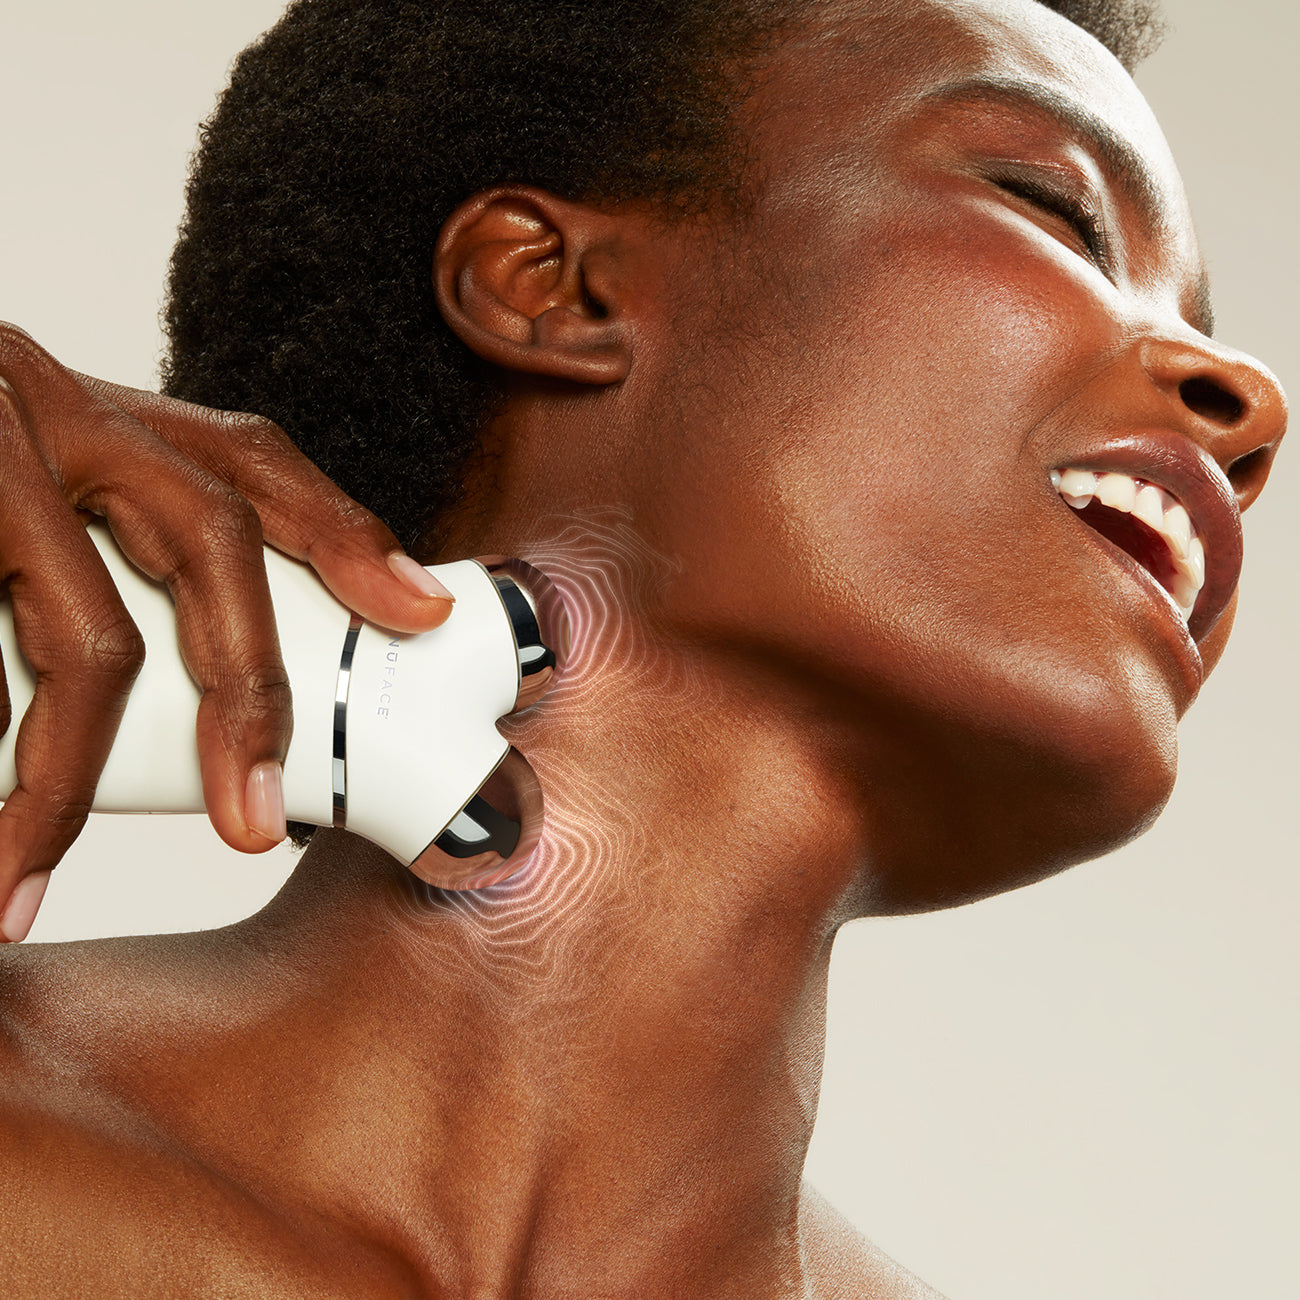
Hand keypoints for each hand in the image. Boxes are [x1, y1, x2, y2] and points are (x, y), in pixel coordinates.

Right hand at [0, 323, 453, 940]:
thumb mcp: (32, 484)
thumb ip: (116, 544)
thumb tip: (223, 688)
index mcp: (107, 419)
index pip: (256, 465)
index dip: (349, 539)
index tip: (420, 613)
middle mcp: (56, 407)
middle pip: (211, 543)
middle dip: (250, 696)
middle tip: (249, 829)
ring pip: (89, 640)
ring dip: (67, 782)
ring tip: (21, 879)